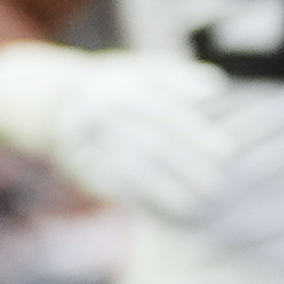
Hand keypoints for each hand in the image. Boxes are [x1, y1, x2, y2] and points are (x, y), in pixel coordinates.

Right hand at [0, 39, 239, 224]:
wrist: (56, 101)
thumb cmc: (117, 85)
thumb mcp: (143, 68)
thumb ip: (179, 76)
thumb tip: (217, 87)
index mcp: (120, 85)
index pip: (166, 112)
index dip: (197, 134)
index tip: (227, 153)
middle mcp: (100, 113)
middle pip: (151, 144)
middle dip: (188, 167)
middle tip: (218, 185)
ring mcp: (87, 142)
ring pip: (132, 170)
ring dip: (167, 191)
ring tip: (198, 205)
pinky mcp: (81, 170)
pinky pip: (115, 190)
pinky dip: (144, 204)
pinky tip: (170, 215)